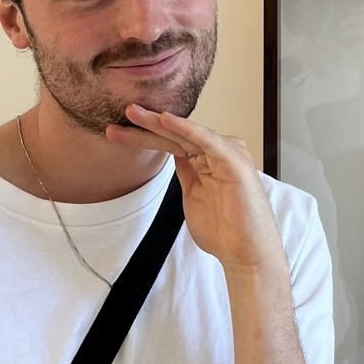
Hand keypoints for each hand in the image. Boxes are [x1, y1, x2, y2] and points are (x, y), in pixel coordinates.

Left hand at [105, 105, 283, 272]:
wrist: (246, 252)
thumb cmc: (224, 230)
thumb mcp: (194, 195)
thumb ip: (187, 172)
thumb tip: (173, 154)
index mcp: (209, 160)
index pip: (172, 143)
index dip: (144, 137)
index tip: (118, 132)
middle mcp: (219, 152)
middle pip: (176, 135)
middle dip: (148, 124)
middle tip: (125, 111)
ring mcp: (227, 154)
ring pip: (187, 134)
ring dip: (159, 123)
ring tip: (134, 113)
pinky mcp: (233, 161)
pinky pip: (206, 140)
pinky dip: (186, 129)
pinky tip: (167, 120)